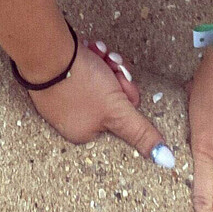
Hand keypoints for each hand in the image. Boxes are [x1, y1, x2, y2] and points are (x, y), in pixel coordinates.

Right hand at [26, 37, 173, 167]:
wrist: (46, 51)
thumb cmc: (80, 81)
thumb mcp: (117, 108)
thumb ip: (140, 133)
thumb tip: (166, 161)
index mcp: (86, 132)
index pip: (121, 113)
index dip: (124, 92)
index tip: (119, 80)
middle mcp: (73, 118)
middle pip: (111, 95)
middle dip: (113, 75)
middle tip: (108, 64)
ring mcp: (62, 97)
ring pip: (99, 78)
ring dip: (103, 63)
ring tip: (95, 54)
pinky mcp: (56, 77)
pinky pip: (82, 67)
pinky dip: (88, 57)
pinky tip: (87, 50)